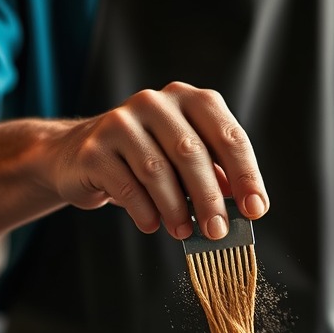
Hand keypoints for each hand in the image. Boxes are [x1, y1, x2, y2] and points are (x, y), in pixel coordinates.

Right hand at [51, 81, 268, 240]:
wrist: (77, 153)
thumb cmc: (145, 158)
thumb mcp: (184, 160)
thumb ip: (216, 174)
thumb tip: (248, 208)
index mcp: (189, 99)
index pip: (227, 135)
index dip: (246, 174)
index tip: (256, 209)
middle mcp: (155, 102)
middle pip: (191, 151)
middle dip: (209, 197)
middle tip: (219, 231)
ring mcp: (121, 122)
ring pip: (157, 170)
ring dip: (176, 208)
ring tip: (184, 233)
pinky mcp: (95, 148)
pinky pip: (126, 185)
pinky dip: (144, 211)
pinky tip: (152, 225)